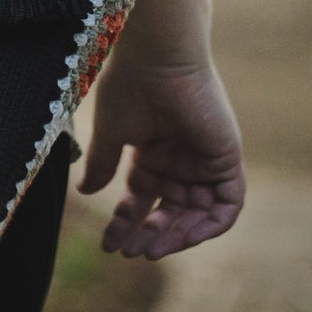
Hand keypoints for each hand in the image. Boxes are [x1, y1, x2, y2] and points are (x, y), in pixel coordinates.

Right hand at [76, 56, 244, 259]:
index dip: (126, 222)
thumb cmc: (129, 87)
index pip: (141, 198)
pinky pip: (226, 206)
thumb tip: (85, 192)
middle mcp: (178, 158)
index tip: (108, 245)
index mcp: (151, 151)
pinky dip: (209, 226)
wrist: (157, 59)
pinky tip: (181, 237)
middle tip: (130, 252)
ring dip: (175, 236)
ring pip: (195, 214)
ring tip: (149, 249)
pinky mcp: (226, 159)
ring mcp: (203, 160)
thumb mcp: (112, 134)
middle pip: (168, 210)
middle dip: (150, 233)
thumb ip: (104, 165)